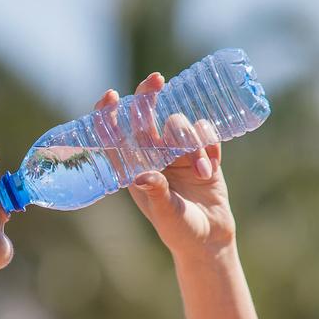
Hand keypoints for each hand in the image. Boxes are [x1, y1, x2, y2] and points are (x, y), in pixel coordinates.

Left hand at [93, 72, 236, 256]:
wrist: (209, 239)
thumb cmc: (179, 230)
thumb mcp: (166, 214)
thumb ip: (156, 193)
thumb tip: (142, 175)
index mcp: (134, 168)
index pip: (115, 136)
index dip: (108, 114)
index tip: (110, 96)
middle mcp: (153, 156)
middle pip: (145, 116)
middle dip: (148, 96)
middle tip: (156, 80)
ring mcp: (178, 152)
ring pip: (180, 125)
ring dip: (192, 142)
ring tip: (201, 173)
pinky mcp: (202, 153)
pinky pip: (206, 134)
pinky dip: (209, 147)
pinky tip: (210, 169)